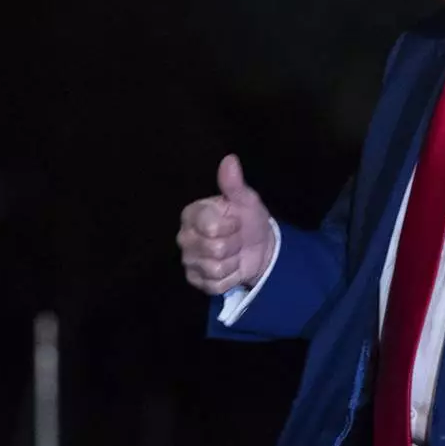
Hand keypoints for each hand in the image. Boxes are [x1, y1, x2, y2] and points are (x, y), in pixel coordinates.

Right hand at [177, 154, 275, 295]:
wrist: (259, 246)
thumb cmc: (248, 218)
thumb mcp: (246, 199)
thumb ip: (234, 183)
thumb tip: (230, 160)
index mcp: (193, 214)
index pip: (211, 228)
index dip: (231, 227)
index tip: (236, 221)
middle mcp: (185, 237)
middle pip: (214, 250)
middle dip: (234, 245)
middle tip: (237, 238)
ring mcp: (188, 261)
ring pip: (215, 269)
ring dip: (233, 263)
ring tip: (235, 252)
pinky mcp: (195, 281)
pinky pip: (215, 285)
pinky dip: (230, 278)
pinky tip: (232, 268)